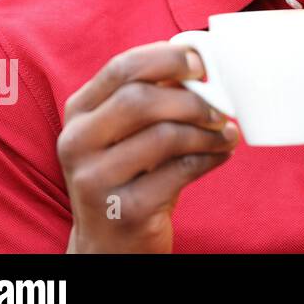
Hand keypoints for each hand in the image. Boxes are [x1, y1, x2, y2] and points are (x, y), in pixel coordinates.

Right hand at [58, 41, 239, 252]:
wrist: (110, 244)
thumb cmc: (130, 175)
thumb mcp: (127, 133)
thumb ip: (153, 97)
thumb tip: (203, 65)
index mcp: (79, 113)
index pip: (122, 67)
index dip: (168, 58)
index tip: (202, 64)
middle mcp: (77, 143)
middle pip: (140, 100)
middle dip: (191, 99)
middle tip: (221, 108)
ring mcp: (95, 179)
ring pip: (163, 136)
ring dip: (207, 132)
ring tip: (227, 134)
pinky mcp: (123, 210)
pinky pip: (179, 172)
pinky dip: (209, 158)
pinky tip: (221, 155)